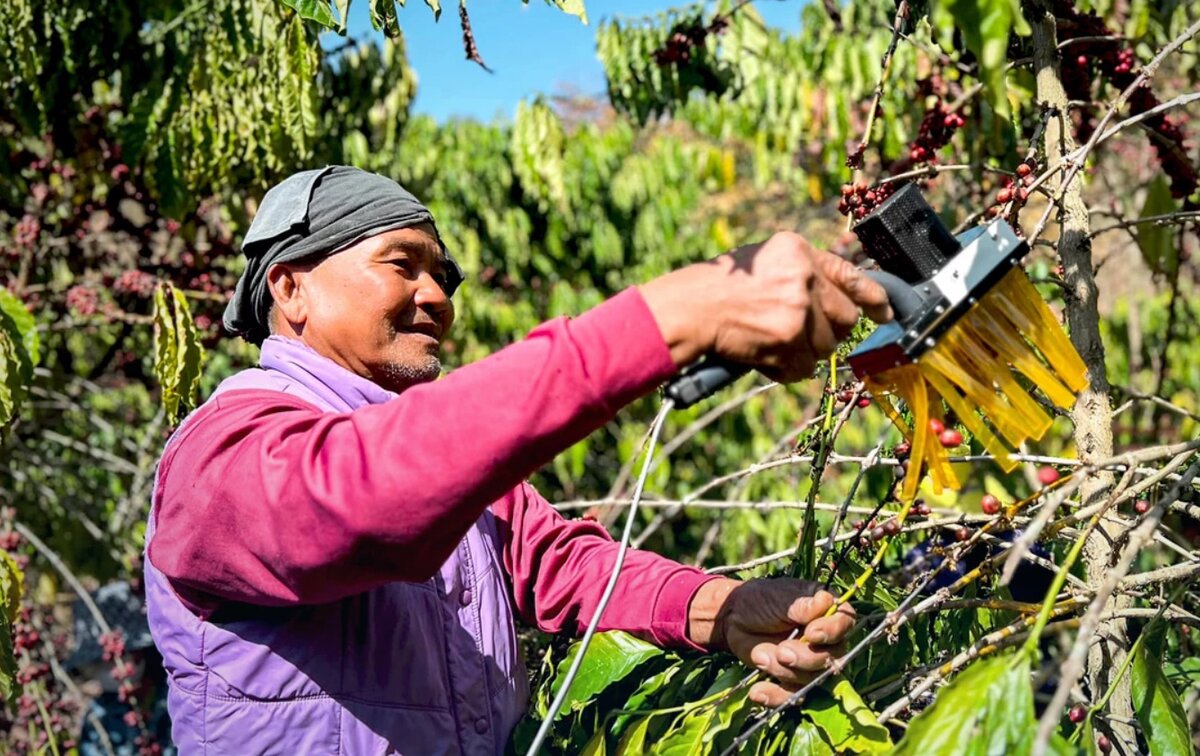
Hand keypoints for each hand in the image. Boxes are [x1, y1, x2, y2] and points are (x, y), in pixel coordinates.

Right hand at [639, 232, 892, 381]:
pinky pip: (803, 368)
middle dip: (829, 331)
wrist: (691, 308)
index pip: (851, 275)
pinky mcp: (787, 341)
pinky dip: (785, 369)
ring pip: (826, 347)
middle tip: (800, 332)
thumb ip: (803, 273)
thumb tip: (842, 297)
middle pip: (846, 318)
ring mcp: (798, 311)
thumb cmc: (721, 287)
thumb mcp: (765, 262)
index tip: (888, 312)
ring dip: (804, 352)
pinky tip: (764, 356)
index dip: (875, 298)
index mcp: (798, 251)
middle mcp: (803, 277)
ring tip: (772, 341)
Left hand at [687, 578, 856, 706]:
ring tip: (760, 656)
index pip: (845, 624)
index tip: (812, 633)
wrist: (733, 617)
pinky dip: (775, 696)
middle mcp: (825, 639)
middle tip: (782, 651)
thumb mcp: (779, 597)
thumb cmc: (760, 599)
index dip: (832, 632)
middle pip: (832, 658)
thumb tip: (826, 602)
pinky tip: (757, 692)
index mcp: (827, 611)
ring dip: (785, 672)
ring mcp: (810, 661)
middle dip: (807, 658)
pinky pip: (793, 696)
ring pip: (812, 678)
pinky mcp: (793, 679)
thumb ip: (801, 604)